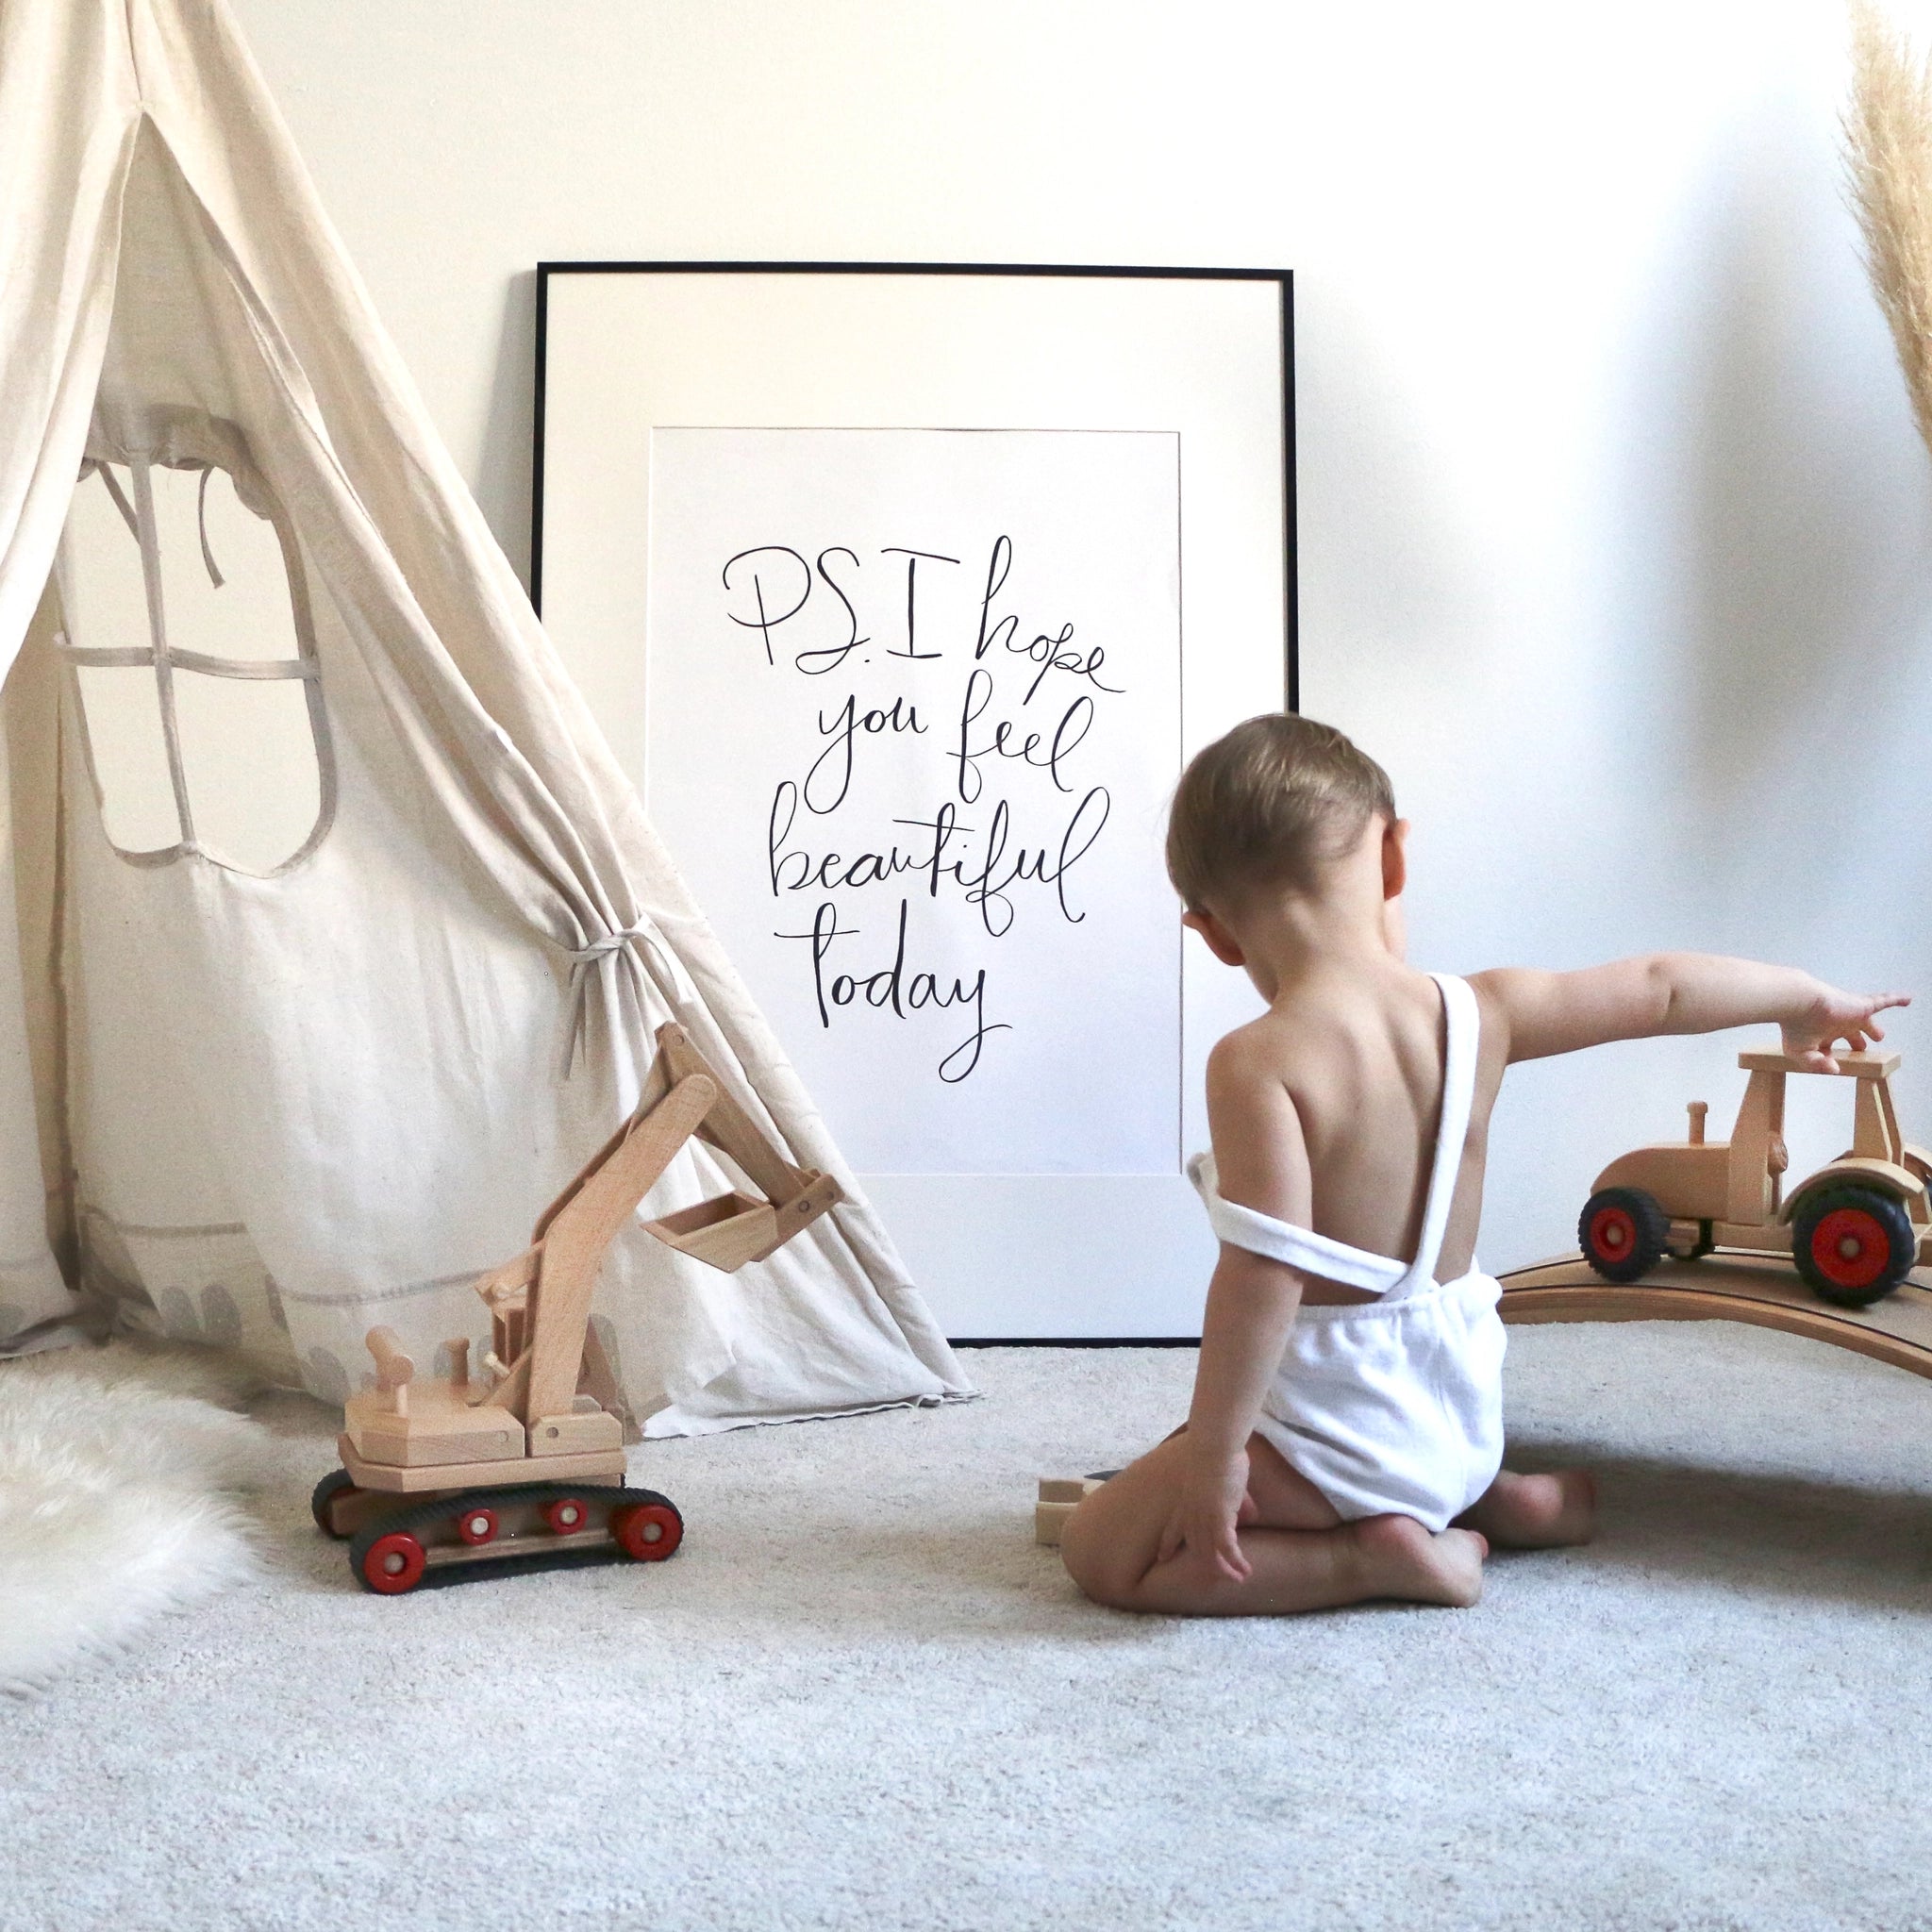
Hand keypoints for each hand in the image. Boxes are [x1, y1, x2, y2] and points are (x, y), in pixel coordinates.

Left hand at [1155, 1443, 1252, 1583]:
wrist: (1214, 1445)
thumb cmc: (1218, 1452)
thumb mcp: (1221, 1478)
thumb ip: (1234, 1498)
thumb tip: (1250, 1512)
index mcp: (1185, 1502)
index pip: (1172, 1529)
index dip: (1168, 1544)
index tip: (1161, 1558)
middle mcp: (1191, 1515)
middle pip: (1194, 1548)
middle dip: (1205, 1565)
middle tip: (1216, 1578)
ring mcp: (1203, 1519)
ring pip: (1210, 1555)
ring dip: (1224, 1570)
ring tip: (1237, 1579)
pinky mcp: (1219, 1520)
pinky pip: (1227, 1549)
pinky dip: (1236, 1562)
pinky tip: (1245, 1570)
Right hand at [1782, 985, 1911, 1073]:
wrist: (1799, 1004)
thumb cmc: (1795, 1027)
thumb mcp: (1800, 1053)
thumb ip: (1816, 1065)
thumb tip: (1835, 1070)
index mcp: (1821, 1035)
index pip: (1828, 1047)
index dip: (1829, 1057)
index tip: (1831, 1065)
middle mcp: (1836, 1024)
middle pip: (1850, 1034)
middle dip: (1856, 1041)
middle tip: (1861, 1049)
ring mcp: (1850, 1014)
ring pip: (1866, 1021)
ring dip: (1872, 1028)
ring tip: (1879, 1034)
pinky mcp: (1862, 1006)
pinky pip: (1883, 1001)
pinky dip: (1895, 999)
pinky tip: (1908, 999)